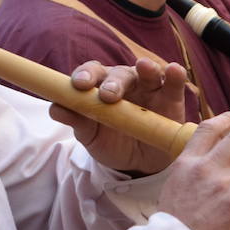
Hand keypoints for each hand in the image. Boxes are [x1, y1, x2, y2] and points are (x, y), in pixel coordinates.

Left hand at [52, 58, 187, 173]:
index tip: (79, 85)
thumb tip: (54, 108)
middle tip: (108, 96)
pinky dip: (175, 76)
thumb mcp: (91, 136)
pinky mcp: (171, 98)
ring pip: (147, 73)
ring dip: (147, 68)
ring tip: (145, 66)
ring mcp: (149, 88)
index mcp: (101, 86)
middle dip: (113, 82)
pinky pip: (173, 84)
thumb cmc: (110, 142)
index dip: (85, 75)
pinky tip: (175, 71)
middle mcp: (125, 82)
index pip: (92, 74)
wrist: (138, 163)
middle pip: (119, 74)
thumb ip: (76, 120)